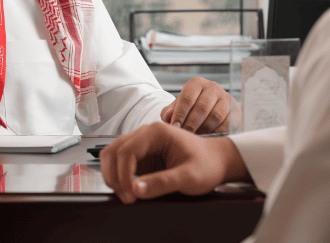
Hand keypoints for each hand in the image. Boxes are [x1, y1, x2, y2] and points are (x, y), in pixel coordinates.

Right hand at [99, 121, 250, 203]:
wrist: (216, 161)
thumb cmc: (207, 164)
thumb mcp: (190, 177)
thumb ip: (163, 183)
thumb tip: (136, 190)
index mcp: (156, 132)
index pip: (127, 150)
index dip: (124, 174)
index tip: (131, 195)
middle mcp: (145, 134)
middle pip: (113, 151)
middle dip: (114, 176)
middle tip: (127, 198)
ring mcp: (141, 144)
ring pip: (113, 156)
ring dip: (113, 176)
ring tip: (126, 195)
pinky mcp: (141, 156)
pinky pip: (120, 164)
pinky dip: (119, 177)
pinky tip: (130, 191)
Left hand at [160, 76, 240, 133]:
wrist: (210, 108)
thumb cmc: (189, 108)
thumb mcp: (177, 107)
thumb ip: (169, 112)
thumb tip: (169, 117)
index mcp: (197, 83)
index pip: (187, 98)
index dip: (180, 115)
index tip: (174, 128)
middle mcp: (213, 87)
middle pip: (201, 108)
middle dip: (191, 125)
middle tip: (184, 136)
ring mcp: (226, 98)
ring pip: (215, 117)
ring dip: (203, 130)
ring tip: (194, 138)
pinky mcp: (235, 110)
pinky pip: (226, 124)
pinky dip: (216, 133)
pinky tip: (207, 137)